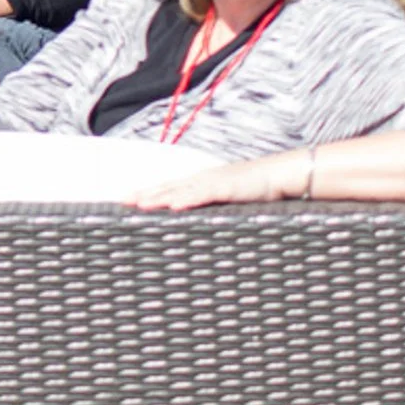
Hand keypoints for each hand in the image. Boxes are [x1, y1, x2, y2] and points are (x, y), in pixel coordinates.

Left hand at [129, 153, 309, 210]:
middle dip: (145, 194)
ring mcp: (215, 182)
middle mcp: (204, 180)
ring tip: (139, 204)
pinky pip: (203, 193)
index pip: (171, 189)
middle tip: (122, 202)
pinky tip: (173, 205)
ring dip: (159, 196)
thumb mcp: (232, 204)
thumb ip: (215, 212)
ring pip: (180, 190)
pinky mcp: (228, 187)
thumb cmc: (260, 191)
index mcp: (203, 184)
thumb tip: (200, 227)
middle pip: (169, 187)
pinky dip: (188, 199)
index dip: (150, 194)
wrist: (282, 176)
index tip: (129, 201)